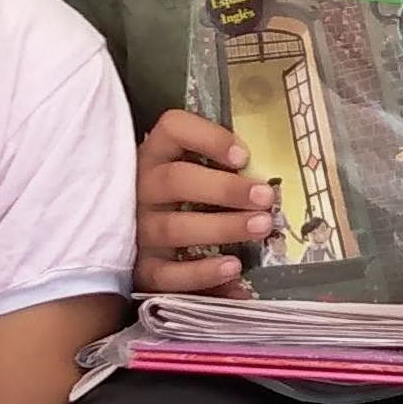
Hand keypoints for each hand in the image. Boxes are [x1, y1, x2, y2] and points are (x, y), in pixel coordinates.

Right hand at [135, 107, 271, 296]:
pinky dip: (201, 274)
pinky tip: (233, 268)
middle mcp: (142, 188)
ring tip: (260, 228)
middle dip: (225, 189)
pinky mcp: (140, 268)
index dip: (208, 138)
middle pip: (176, 180)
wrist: (132, 244)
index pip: (173, 129)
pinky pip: (166, 274)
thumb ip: (223, 170)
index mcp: (157, 155)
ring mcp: (138, 229)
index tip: (244, 156)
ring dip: (222, 228)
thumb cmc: (183, 201)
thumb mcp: (196, 175)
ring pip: (175, 227)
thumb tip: (270, 184)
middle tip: (265, 198)